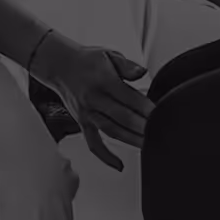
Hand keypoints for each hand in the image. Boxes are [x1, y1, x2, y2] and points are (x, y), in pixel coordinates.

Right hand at [29, 32, 152, 169]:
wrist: (60, 65)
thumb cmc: (87, 60)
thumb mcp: (109, 54)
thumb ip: (127, 65)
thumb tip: (142, 72)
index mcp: (103, 81)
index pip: (128, 97)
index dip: (145, 107)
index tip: (159, 113)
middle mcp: (94, 99)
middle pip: (121, 117)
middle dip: (142, 126)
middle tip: (159, 131)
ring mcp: (87, 113)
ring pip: (111, 131)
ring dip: (130, 140)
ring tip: (148, 145)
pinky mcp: (82, 123)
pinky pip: (93, 143)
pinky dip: (105, 156)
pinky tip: (119, 165)